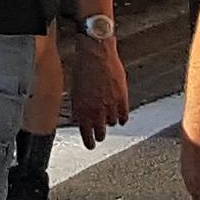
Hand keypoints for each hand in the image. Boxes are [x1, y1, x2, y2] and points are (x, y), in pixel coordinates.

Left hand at [59, 31, 131, 147]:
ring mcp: (111, 105)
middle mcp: (96, 110)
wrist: (96, 53)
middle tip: (100, 136)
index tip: (90, 146)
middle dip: (99, 135)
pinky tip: (120, 117)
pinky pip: (124, 116)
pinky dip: (121, 118)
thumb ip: (79, 107)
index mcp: (82, 110)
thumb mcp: (75, 91)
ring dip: (109, 123)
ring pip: (112, 124)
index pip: (86, 134)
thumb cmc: (83, 68)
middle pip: (101, 133)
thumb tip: (80, 120)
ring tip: (108, 120)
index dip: (89, 142)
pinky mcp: (122, 98)